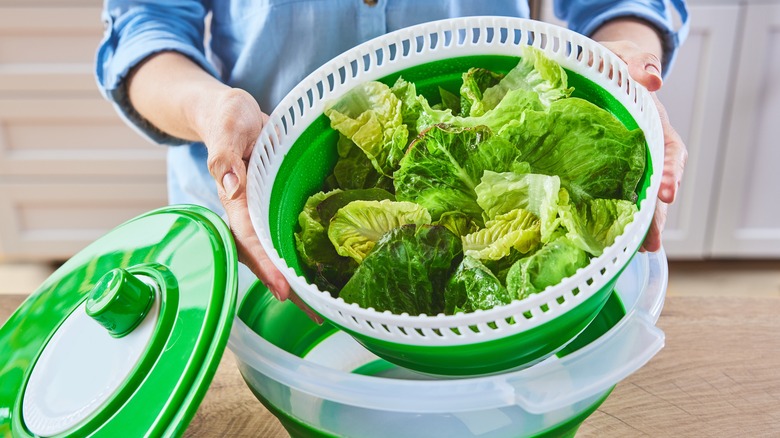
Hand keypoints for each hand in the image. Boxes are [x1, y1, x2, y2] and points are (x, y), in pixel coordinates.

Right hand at [200, 88, 321, 320]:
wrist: (230, 111)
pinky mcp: (273, 205)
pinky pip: (285, 234)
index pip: (250, 237)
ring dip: (295, 277)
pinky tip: (321, 271)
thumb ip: (225, 155)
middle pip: (263, 256)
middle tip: (314, 313)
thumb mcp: (227, 126)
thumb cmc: (227, 116)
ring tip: (321, 306)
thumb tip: (231, 187)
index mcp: (234, 197)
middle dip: (286, 286)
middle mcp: (246, 211)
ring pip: (275, 250)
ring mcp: (260, 211)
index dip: (268, 265)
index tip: (285, 290)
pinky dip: (300, 254)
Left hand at [596, 40, 687, 252]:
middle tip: (651, 242)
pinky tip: (605, 238)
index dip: (670, 174)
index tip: (667, 193)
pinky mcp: (600, 172)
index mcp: (654, 126)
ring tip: (634, 250)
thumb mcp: (626, 57)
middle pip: (656, 186)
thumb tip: (652, 78)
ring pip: (636, 197)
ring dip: (638, 224)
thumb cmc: (615, 64)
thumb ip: (639, 63)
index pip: (669, 152)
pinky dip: (611, 216)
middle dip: (656, 215)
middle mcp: (644, 150)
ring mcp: (624, 164)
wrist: (594, 70)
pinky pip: (609, 195)